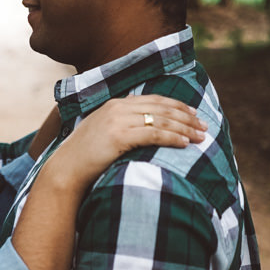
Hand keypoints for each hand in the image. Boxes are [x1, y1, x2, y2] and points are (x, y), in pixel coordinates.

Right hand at [45, 94, 205, 192]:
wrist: (65, 169)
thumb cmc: (85, 157)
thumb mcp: (104, 133)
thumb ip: (122, 125)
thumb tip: (145, 130)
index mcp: (115, 104)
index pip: (154, 100)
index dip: (177, 106)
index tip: (194, 114)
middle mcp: (118, 108)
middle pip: (161, 107)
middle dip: (186, 117)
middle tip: (204, 126)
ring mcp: (118, 120)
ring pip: (161, 120)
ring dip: (184, 128)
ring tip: (200, 137)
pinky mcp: (119, 136)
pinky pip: (153, 135)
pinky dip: (171, 138)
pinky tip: (184, 144)